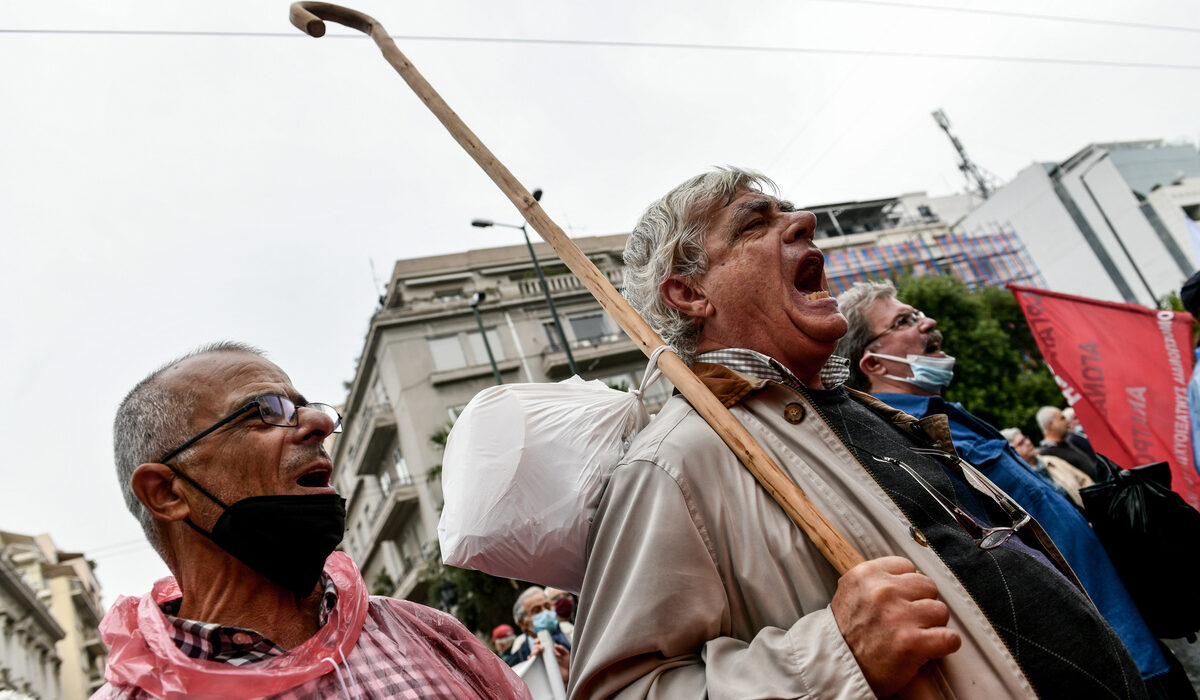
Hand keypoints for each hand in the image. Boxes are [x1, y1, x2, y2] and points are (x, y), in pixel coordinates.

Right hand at [530, 639, 570, 684]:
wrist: (567, 673)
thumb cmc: (566, 663)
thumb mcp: (565, 654)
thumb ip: (561, 648)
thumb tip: (555, 645)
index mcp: (549, 649)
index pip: (540, 643)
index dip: (538, 641)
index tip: (539, 641)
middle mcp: (544, 654)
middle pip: (535, 648)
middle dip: (536, 647)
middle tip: (541, 648)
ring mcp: (541, 660)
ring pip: (533, 654)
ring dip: (533, 652)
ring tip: (537, 653)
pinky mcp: (540, 667)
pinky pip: (532, 663)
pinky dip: (530, 660)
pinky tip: (531, 658)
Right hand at [831, 556, 960, 696]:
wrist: (836, 669)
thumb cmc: (846, 634)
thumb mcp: (850, 592)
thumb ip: (876, 579)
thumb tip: (912, 574)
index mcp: (866, 575)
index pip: (906, 567)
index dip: (906, 587)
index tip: (900, 601)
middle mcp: (883, 591)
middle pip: (927, 586)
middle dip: (921, 603)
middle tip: (908, 620)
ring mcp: (899, 616)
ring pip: (940, 611)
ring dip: (932, 625)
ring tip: (916, 635)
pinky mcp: (913, 643)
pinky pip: (949, 637)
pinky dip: (945, 645)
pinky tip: (930, 648)